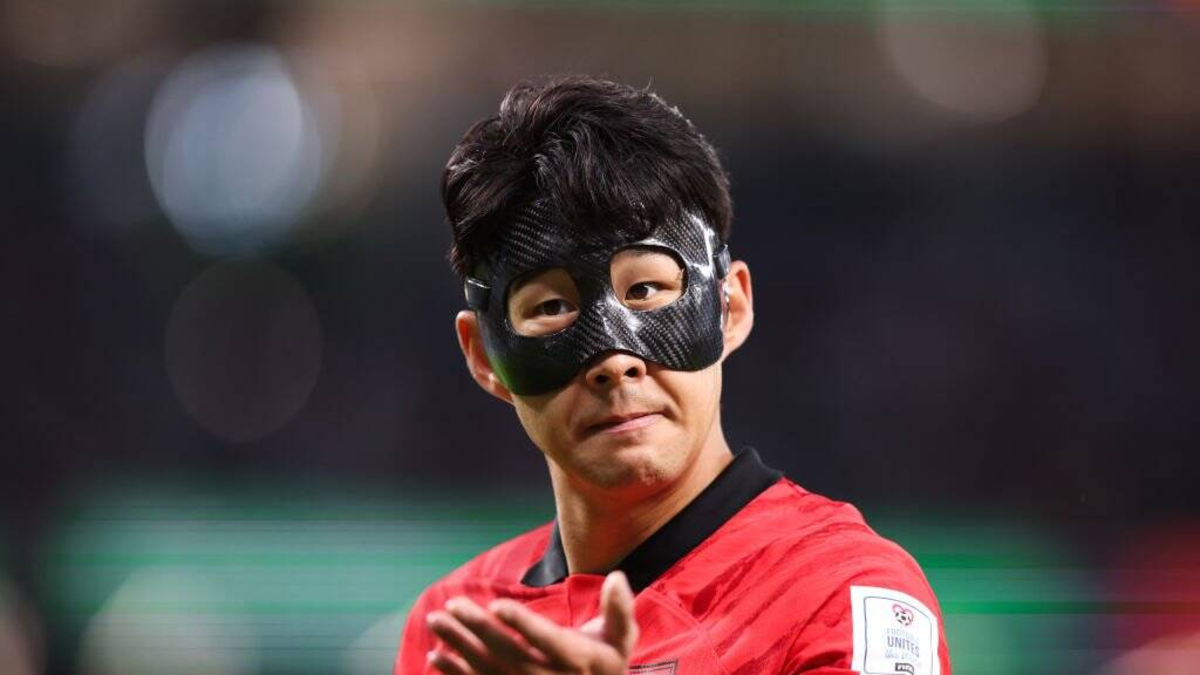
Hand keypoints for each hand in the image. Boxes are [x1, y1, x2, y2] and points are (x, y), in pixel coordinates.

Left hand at [425, 570, 638, 673]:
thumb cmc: (605, 664)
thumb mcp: (621, 639)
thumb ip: (619, 610)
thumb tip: (618, 577)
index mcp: (576, 659)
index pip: (546, 639)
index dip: (521, 623)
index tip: (497, 605)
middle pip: (507, 652)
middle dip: (477, 629)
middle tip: (452, 605)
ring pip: (487, 668)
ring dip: (458, 645)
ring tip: (436, 621)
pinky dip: (455, 673)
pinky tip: (435, 656)